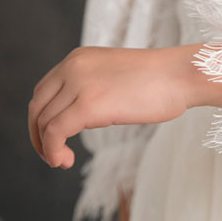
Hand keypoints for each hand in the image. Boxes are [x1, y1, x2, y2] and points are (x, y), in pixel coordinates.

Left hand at [28, 44, 221, 169]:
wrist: (183, 74)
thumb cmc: (163, 79)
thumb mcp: (118, 75)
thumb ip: (96, 86)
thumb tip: (86, 113)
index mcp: (79, 58)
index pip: (45, 90)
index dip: (43, 117)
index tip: (55, 137)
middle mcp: (72, 67)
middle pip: (38, 106)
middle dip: (38, 134)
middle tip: (52, 154)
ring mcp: (79, 85)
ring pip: (44, 122)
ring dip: (46, 147)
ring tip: (62, 161)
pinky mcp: (87, 105)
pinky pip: (55, 133)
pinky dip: (53, 150)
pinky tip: (65, 161)